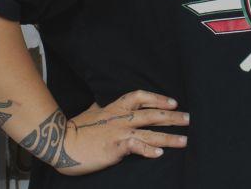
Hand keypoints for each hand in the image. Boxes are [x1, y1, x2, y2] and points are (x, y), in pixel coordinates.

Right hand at [58, 91, 189, 174]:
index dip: (158, 98)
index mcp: (115, 108)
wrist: (61, 143)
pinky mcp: (115, 147)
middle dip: (173, 116)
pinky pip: (136, 146)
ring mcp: (119, 131)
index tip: (173, 102)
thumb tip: (99, 103)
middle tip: (189, 118)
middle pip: (152, 114)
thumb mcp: (91, 112)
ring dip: (169, 136)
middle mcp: (121, 118)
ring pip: (150, 132)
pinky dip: (149, 150)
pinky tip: (160, 153)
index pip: (141, 97)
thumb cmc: (75, 129)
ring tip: (184, 140)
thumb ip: (100, 108)